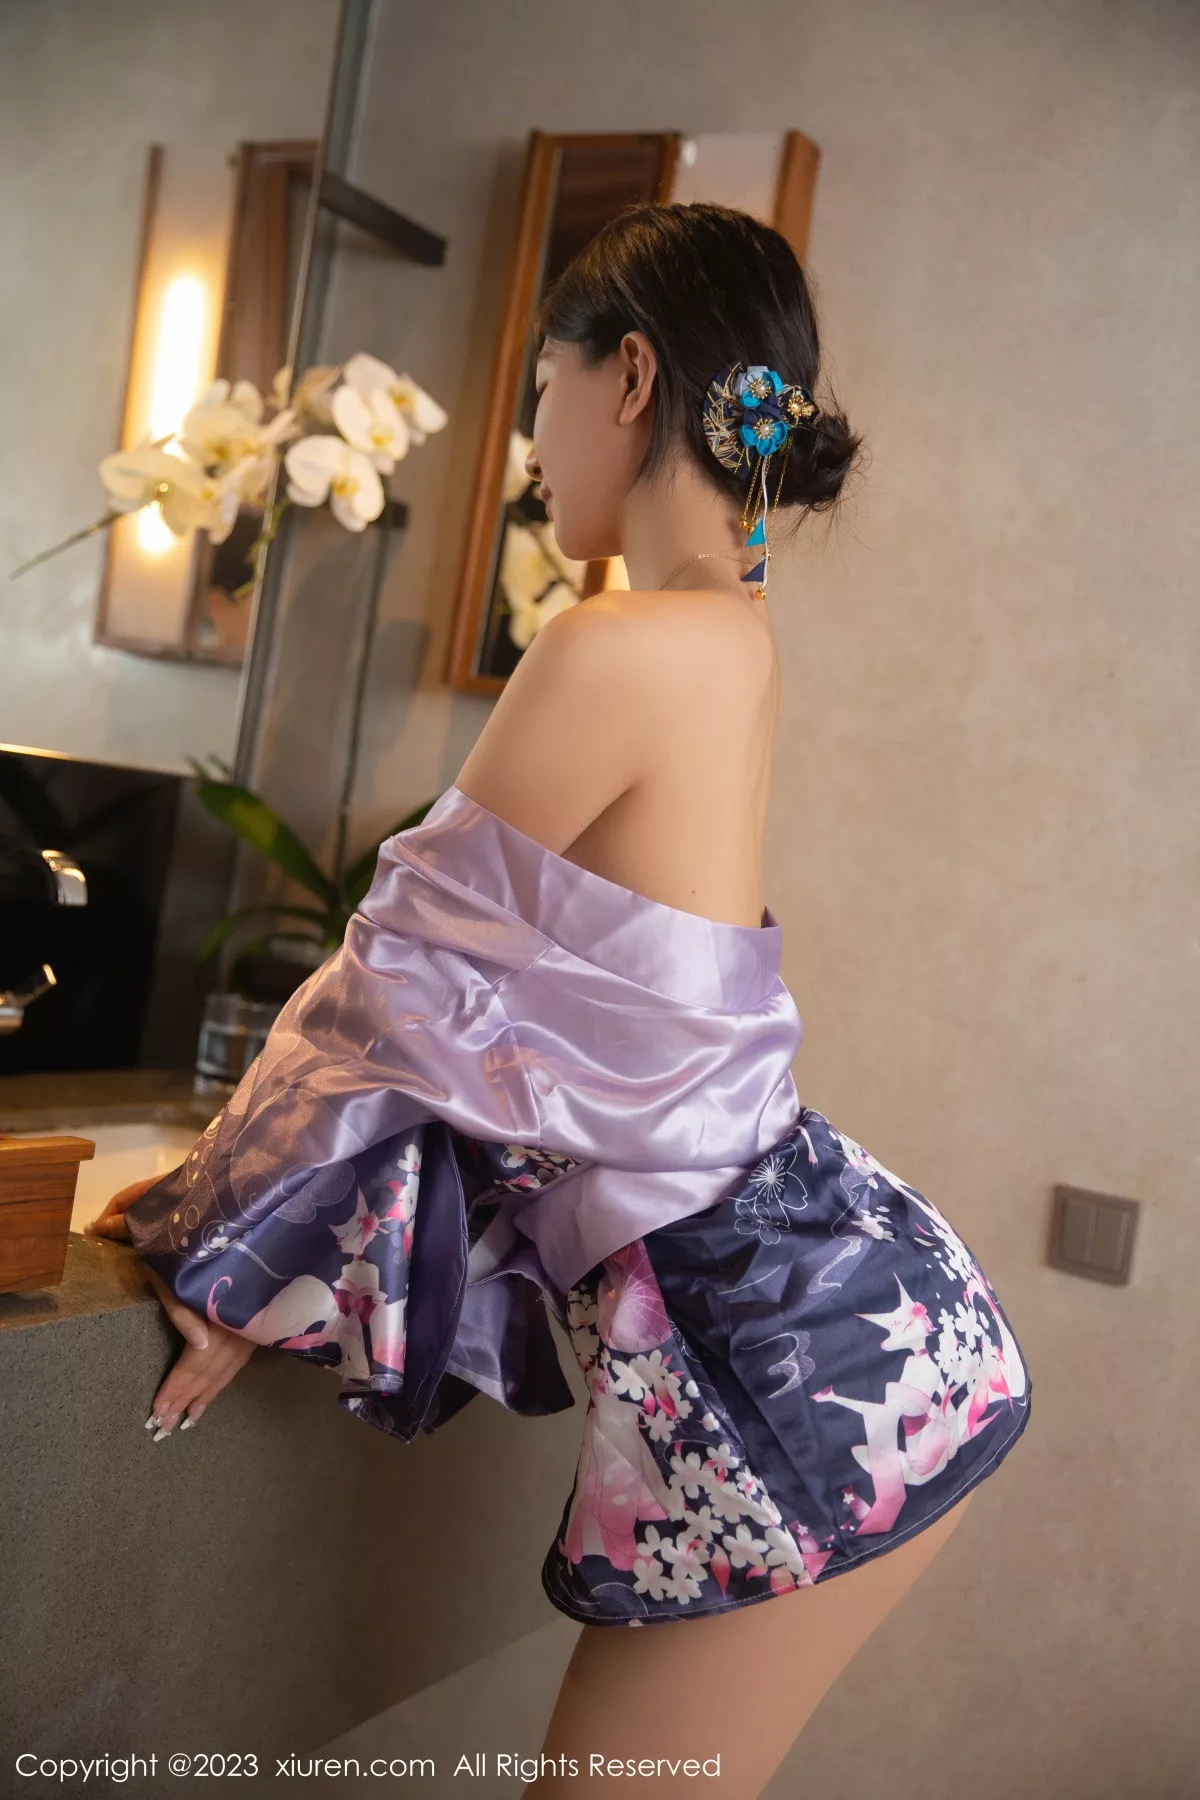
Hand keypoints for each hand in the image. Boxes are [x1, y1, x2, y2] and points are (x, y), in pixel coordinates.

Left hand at [87, 1173, 256, 1432]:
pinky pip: (239, 1362)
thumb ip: (183, 1303)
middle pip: (210, 1371)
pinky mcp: (263, 1322)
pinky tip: (210, 1397)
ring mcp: (255, 1325)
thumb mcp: (183, 1263)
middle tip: (163, 1428)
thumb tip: (195, 1345)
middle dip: (185, 1399)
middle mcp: (241, 1324)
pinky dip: (221, 1383)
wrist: (267, 1217)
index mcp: (222, 1311)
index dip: (176, 1387)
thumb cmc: (210, 1239)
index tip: (156, 1413)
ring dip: (204, 1397)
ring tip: (185, 1422)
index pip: (196, 1360)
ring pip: (226, 1370)